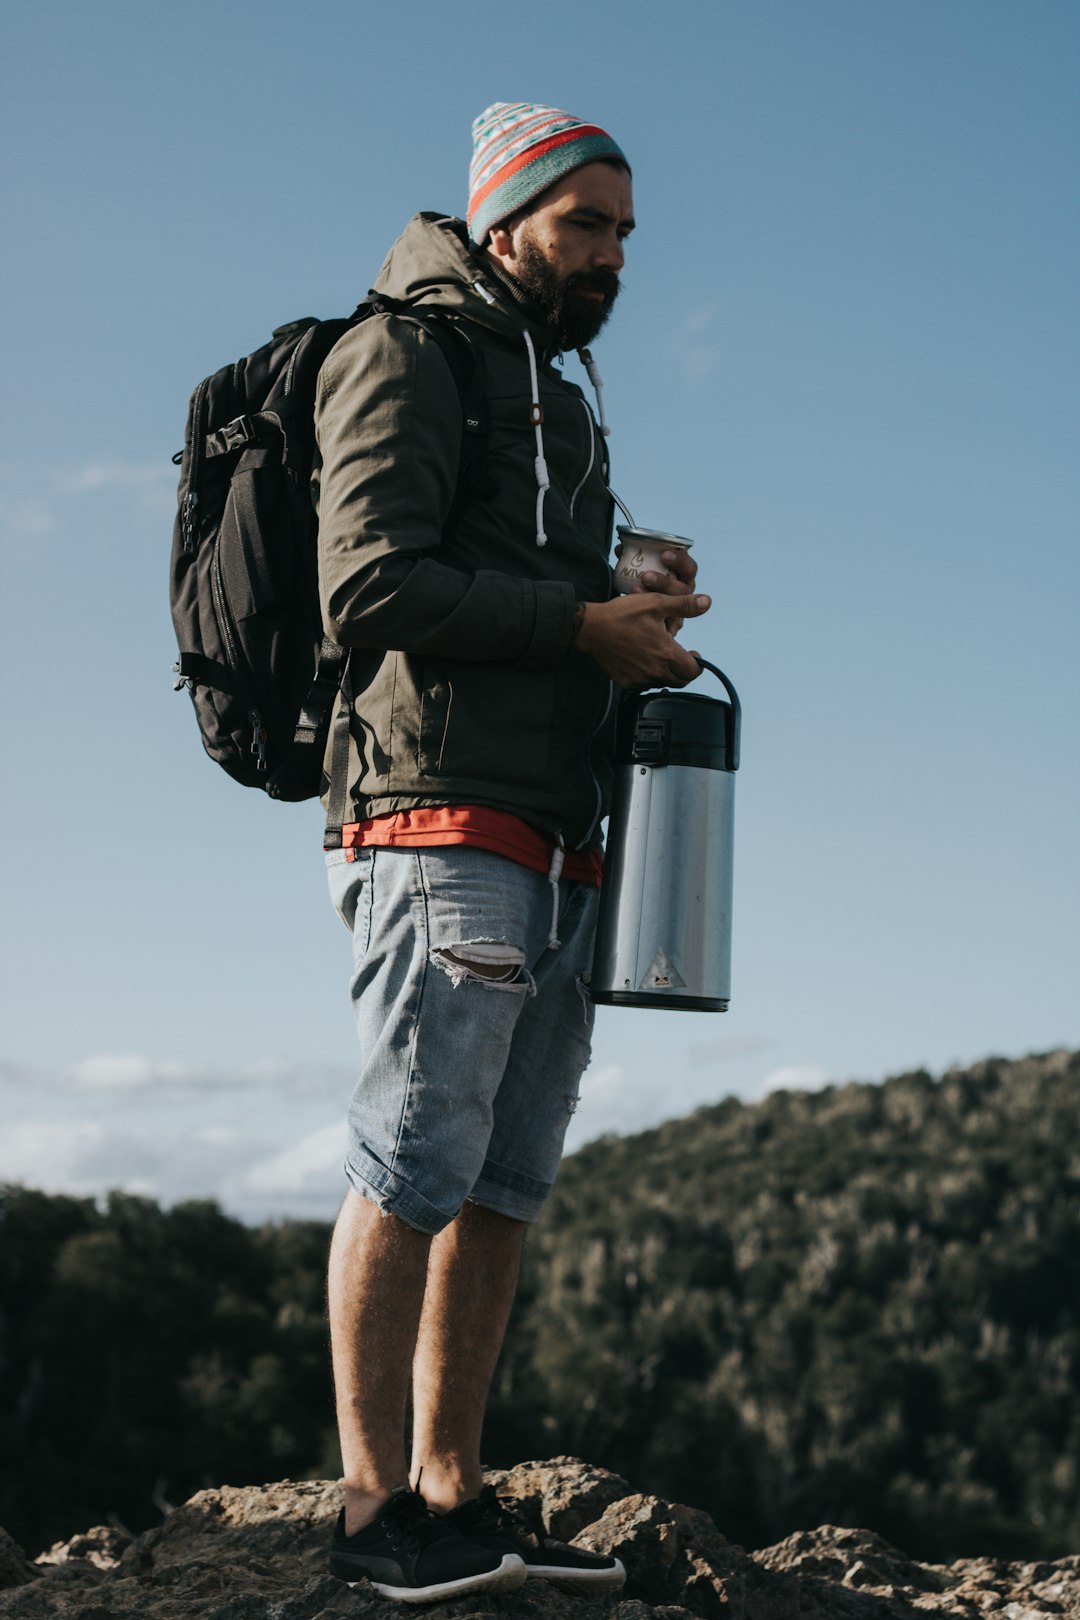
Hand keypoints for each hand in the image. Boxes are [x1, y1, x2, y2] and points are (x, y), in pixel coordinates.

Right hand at [576, 592, 710, 688]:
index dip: (698, 664)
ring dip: (667, 673)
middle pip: (681, 681)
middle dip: (684, 670)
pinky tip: (644, 661)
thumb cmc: (622, 615)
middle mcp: (655, 671)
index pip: (693, 671)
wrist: (591, 629)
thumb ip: (683, 605)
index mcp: (666, 654)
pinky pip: (645, 685)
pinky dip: (650, 676)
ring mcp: (640, 679)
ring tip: (661, 656)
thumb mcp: (655, 603)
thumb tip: (707, 602)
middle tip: (680, 656)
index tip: (694, 655)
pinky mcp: (627, 682)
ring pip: (664, 683)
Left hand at [615, 544, 698, 632]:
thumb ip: (636, 560)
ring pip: (674, 608)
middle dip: (665, 582)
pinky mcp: (667, 630)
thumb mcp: (641, 571)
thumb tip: (621, 547)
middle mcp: (683, 597)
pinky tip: (635, 609)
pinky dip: (649, 616)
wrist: (630, 612)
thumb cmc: (639, 586)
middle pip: (684, 590)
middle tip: (646, 576)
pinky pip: (663, 625)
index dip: (680, 561)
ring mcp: (677, 614)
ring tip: (636, 590)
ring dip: (655, 598)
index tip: (665, 554)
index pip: (689, 569)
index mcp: (682, 578)